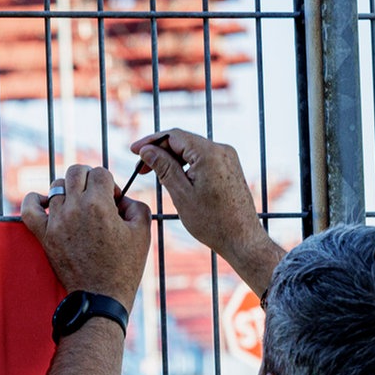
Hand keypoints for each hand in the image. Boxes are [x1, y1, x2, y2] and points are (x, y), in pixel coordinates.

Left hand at [21, 164, 151, 305]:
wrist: (101, 297)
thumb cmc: (124, 267)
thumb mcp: (142, 231)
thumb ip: (135, 204)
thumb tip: (120, 198)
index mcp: (99, 205)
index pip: (100, 172)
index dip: (110, 183)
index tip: (114, 201)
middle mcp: (74, 209)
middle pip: (76, 172)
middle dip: (89, 179)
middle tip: (97, 197)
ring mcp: (56, 222)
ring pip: (56, 186)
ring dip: (70, 190)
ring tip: (79, 205)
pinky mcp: (44, 236)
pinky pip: (28, 208)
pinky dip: (34, 200)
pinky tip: (46, 203)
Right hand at [128, 128, 273, 272]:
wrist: (242, 238)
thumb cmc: (212, 222)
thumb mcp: (181, 194)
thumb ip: (163, 167)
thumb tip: (147, 150)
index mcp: (209, 153)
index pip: (173, 136)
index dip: (151, 141)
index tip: (133, 151)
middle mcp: (221, 149)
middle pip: (183, 140)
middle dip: (159, 150)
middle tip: (140, 167)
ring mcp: (227, 157)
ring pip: (192, 149)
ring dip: (171, 158)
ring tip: (154, 173)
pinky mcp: (229, 167)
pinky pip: (202, 158)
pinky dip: (185, 164)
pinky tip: (174, 177)